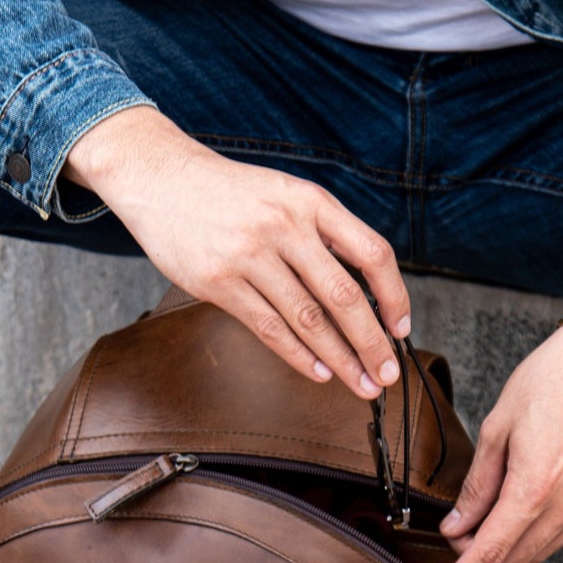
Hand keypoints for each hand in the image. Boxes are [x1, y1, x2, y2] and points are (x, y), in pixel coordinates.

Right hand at [65, 106, 408, 398]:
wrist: (161, 178)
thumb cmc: (232, 194)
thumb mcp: (287, 194)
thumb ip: (324, 233)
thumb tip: (366, 291)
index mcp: (311, 202)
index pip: (371, 252)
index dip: (393, 295)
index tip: (401, 328)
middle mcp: (284, 226)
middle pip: (343, 295)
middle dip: (371, 342)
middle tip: (386, 374)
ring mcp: (250, 255)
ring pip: (308, 319)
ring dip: (340, 358)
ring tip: (359, 383)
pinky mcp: (219, 282)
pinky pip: (269, 327)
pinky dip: (299, 355)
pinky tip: (318, 372)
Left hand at [437, 255, 562, 562]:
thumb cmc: (551, 379)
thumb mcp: (498, 427)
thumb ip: (477, 485)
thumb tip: (456, 526)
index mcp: (534, 487)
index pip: (490, 551)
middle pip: (514, 559)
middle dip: (481, 553)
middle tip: (461, 525)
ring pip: (540, 550)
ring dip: (511, 542)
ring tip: (494, 505)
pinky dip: (539, 528)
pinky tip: (529, 496)